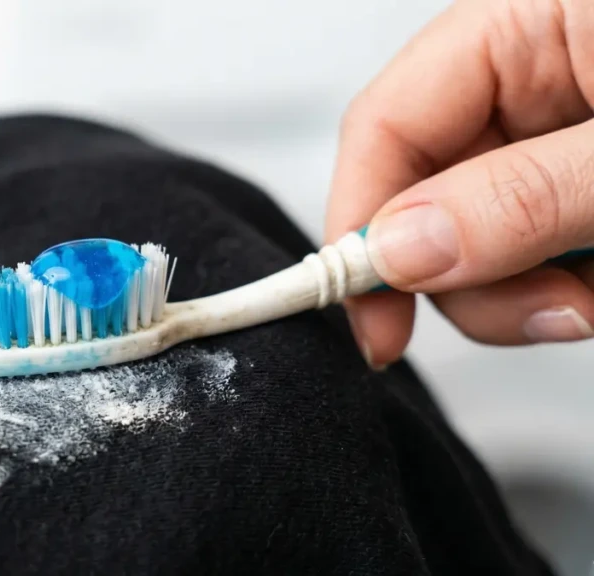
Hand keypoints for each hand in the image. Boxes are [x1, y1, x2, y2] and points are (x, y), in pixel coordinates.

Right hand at [326, 0, 593, 368]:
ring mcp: (566, 131)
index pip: (386, 125)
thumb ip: (519, 197)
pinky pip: (543, 246)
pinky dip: (570, 283)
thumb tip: (399, 251)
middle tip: (547, 315)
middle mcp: (534, 76)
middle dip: (473, 277)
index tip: (374, 320)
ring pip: (485, 237)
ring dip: (530, 291)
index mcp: (522, 23)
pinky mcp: (589, 179)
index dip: (362, 226)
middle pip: (429, 195)